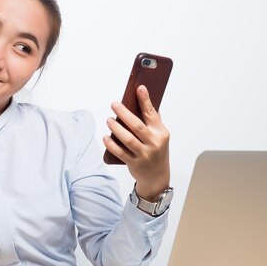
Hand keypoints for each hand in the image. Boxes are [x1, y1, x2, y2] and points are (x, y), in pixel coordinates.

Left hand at [103, 85, 169, 200]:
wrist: (157, 177)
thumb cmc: (156, 152)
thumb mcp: (160, 136)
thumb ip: (153, 121)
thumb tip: (143, 101)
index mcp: (161, 133)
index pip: (152, 114)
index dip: (145, 100)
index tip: (139, 88)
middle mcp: (154, 143)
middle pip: (137, 126)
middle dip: (124, 113)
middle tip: (114, 104)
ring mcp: (144, 154)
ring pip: (127, 139)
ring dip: (116, 128)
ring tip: (108, 120)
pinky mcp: (134, 163)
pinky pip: (120, 152)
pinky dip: (111, 144)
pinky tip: (105, 137)